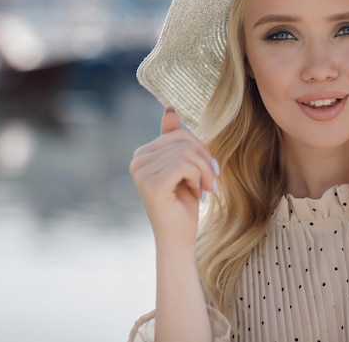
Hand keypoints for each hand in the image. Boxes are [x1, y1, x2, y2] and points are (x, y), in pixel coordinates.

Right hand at [129, 106, 218, 248]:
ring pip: (187, 152)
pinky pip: (185, 164)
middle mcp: (137, 160)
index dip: (200, 149)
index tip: (208, 172)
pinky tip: (197, 193)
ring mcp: (141, 172)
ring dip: (205, 171)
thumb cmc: (183, 205)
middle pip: (183, 139)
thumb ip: (176, 141)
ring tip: (205, 189)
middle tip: (211, 182)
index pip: (179, 133)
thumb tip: (169, 107)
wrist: (178, 239)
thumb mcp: (185, 168)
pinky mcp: (151, 184)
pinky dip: (199, 177)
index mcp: (143, 154)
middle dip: (205, 159)